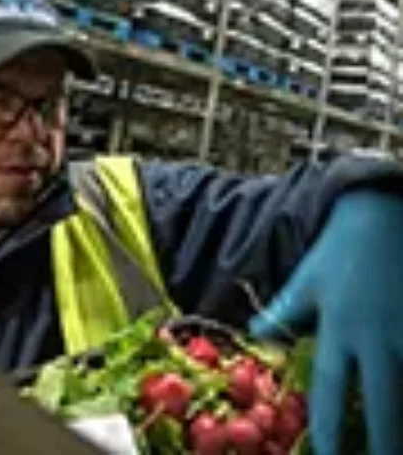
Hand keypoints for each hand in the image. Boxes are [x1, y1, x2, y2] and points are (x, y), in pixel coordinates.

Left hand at [249, 190, 402, 454]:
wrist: (379, 212)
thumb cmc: (338, 249)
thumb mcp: (306, 280)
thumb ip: (283, 312)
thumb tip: (256, 336)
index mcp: (339, 327)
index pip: (329, 388)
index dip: (327, 429)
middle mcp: (376, 335)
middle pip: (383, 402)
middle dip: (385, 441)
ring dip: (402, 415)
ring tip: (397, 440)